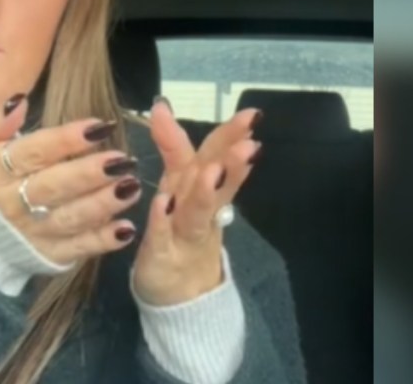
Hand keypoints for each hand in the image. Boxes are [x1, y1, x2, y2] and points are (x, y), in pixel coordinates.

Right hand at [0, 94, 143, 263]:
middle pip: (54, 187)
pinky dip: (102, 241)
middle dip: (89, 174)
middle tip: (122, 160)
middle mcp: (13, 203)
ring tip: (132, 187)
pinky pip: (77, 248)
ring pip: (70, 218)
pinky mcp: (49, 254)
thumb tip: (19, 101)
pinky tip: (125, 229)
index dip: (65, 140)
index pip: (34, 153)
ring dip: (103, 204)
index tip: (99, 126)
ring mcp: (33, 232)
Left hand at [132, 99, 261, 305]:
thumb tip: (180, 113)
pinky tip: (162, 204)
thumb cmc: (180, 236)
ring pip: (196, 210)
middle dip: (229, 158)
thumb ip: (185, 154)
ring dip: (205, 189)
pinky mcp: (160, 257)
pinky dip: (161, 221)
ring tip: (213, 171)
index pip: (216, 157)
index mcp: (199, 188)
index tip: (252, 113)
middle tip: (248, 136)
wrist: (180, 298)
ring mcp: (182, 234)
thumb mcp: (184, 192)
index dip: (231, 135)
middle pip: (214, 180)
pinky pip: (160, 237)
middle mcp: (196, 209)